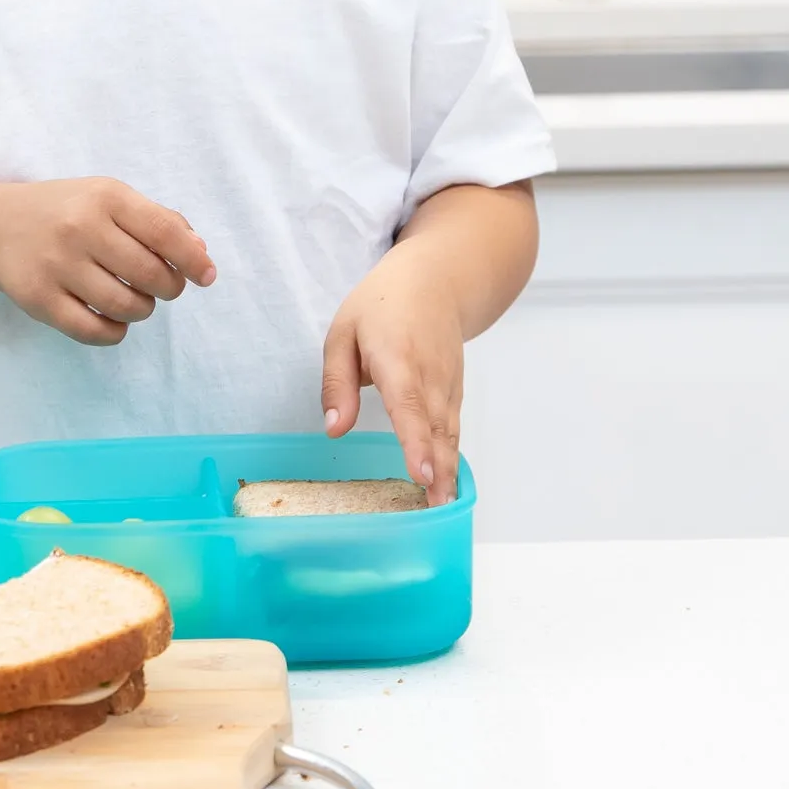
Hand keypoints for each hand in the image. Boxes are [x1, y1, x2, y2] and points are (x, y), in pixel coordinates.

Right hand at [0, 178, 215, 345]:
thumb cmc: (69, 211)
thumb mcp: (111, 199)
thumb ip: (158, 221)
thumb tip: (200, 253)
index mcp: (106, 198)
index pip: (165, 233)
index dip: (193, 260)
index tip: (206, 276)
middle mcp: (81, 228)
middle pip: (151, 275)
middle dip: (169, 288)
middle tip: (161, 286)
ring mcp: (57, 265)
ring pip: (126, 307)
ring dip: (142, 309)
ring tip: (133, 298)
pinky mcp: (39, 299)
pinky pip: (94, 331)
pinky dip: (115, 331)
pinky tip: (113, 320)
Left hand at [320, 245, 462, 506]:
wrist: (437, 279)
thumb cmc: (382, 304)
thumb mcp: (344, 334)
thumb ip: (337, 383)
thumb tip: (334, 428)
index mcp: (398, 360)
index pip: (409, 407)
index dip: (416, 443)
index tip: (421, 474)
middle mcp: (430, 376)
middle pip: (436, 428)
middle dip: (437, 470)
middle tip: (435, 509)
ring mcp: (448, 383)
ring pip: (449, 431)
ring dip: (448, 469)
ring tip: (443, 504)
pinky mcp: (455, 389)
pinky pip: (454, 425)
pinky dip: (452, 454)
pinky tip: (446, 481)